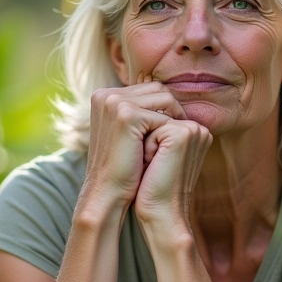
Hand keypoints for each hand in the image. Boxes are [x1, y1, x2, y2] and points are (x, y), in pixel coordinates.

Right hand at [80, 78, 185, 213]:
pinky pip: (163, 116)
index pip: (149, 89)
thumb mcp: (127, 133)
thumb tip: (169, 98)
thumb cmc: (121, 166)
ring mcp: (114, 102)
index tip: (172, 128)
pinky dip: (167, 133)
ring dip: (172, 121)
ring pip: (165, 99)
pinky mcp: (126, 115)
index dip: (165, 107)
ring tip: (169, 142)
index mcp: (104, 95)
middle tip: (176, 134)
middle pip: (158, 89)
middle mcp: (106, 94)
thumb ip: (139, 111)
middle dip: (172, 110)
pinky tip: (162, 150)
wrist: (106, 193)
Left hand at [134, 117, 211, 230]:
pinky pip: (149, 128)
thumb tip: (134, 116)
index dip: (146, 139)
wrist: (161, 214)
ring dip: (143, 142)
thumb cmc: (154, 188)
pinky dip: (144, 148)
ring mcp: (193, 129)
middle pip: (153, 116)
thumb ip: (156, 133)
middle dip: (144, 138)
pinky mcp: (183, 134)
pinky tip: (152, 166)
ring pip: (150, 120)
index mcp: (194, 131)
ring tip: (152, 165)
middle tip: (152, 166)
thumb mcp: (157, 154)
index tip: (154, 165)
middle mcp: (197, 128)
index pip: (158, 117)